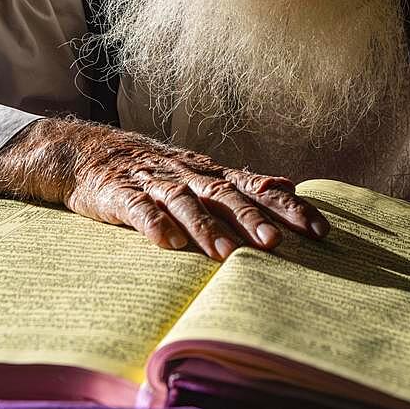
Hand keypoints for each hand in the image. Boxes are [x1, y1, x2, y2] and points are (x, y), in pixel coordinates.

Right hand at [0, 117, 329, 260]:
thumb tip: (289, 183)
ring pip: (183, 204)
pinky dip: (152, 225)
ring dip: (204, 228)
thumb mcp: (200, 172)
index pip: (256, 188)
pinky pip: (138, 210)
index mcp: (209, 174)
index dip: (287, 208)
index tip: (320, 231)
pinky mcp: (121, 195)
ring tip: (224, 254)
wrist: (89, 154)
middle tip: (275, 244)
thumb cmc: (153, 171)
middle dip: (250, 219)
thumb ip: (241, 182)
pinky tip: (165, 243)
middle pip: (224, 196)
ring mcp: (154, 184)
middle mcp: (188, 176)